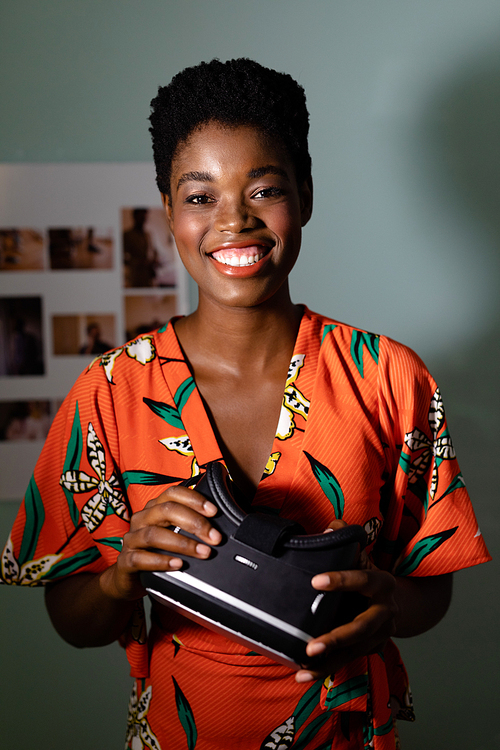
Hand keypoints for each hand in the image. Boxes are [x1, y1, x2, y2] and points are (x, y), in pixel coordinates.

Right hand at [100, 484, 221, 601]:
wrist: (128, 578)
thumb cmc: (156, 551)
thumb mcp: (173, 534)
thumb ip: (189, 526)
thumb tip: (218, 526)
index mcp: (154, 508)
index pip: (173, 493)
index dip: (194, 499)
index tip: (214, 511)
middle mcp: (142, 519)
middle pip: (166, 511)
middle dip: (194, 523)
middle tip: (214, 537)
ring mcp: (131, 539)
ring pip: (154, 535)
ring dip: (182, 543)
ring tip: (203, 552)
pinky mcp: (125, 561)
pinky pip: (140, 559)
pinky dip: (161, 561)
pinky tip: (178, 565)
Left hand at [295, 520, 397, 682]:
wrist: (397, 604)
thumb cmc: (369, 576)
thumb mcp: (362, 554)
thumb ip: (346, 539)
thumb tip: (331, 528)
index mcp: (383, 584)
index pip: (364, 580)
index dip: (342, 580)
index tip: (315, 581)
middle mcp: (385, 613)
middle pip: (362, 628)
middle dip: (337, 637)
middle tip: (311, 643)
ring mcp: (379, 636)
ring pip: (354, 651)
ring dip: (329, 659)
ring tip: (305, 661)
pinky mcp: (369, 650)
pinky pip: (346, 662)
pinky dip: (325, 669)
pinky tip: (302, 673)